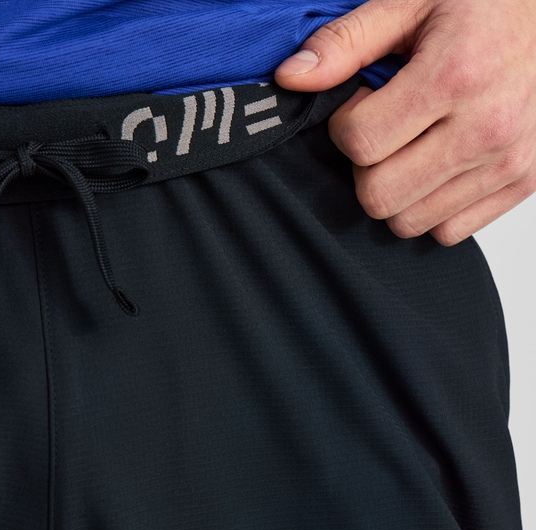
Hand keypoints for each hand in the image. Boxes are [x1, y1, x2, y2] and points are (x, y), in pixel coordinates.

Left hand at [273, 0, 535, 245]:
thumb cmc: (487, 3)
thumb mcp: (413, 1)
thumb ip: (348, 41)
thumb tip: (291, 77)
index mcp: (456, 75)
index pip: (361, 142)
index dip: (346, 125)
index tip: (363, 103)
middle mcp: (487, 127)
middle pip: (379, 196)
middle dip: (365, 167)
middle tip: (385, 131)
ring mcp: (509, 161)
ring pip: (409, 223)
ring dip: (396, 191)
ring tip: (414, 145)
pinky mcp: (524, 183)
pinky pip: (448, 232)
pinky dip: (432, 208)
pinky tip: (438, 166)